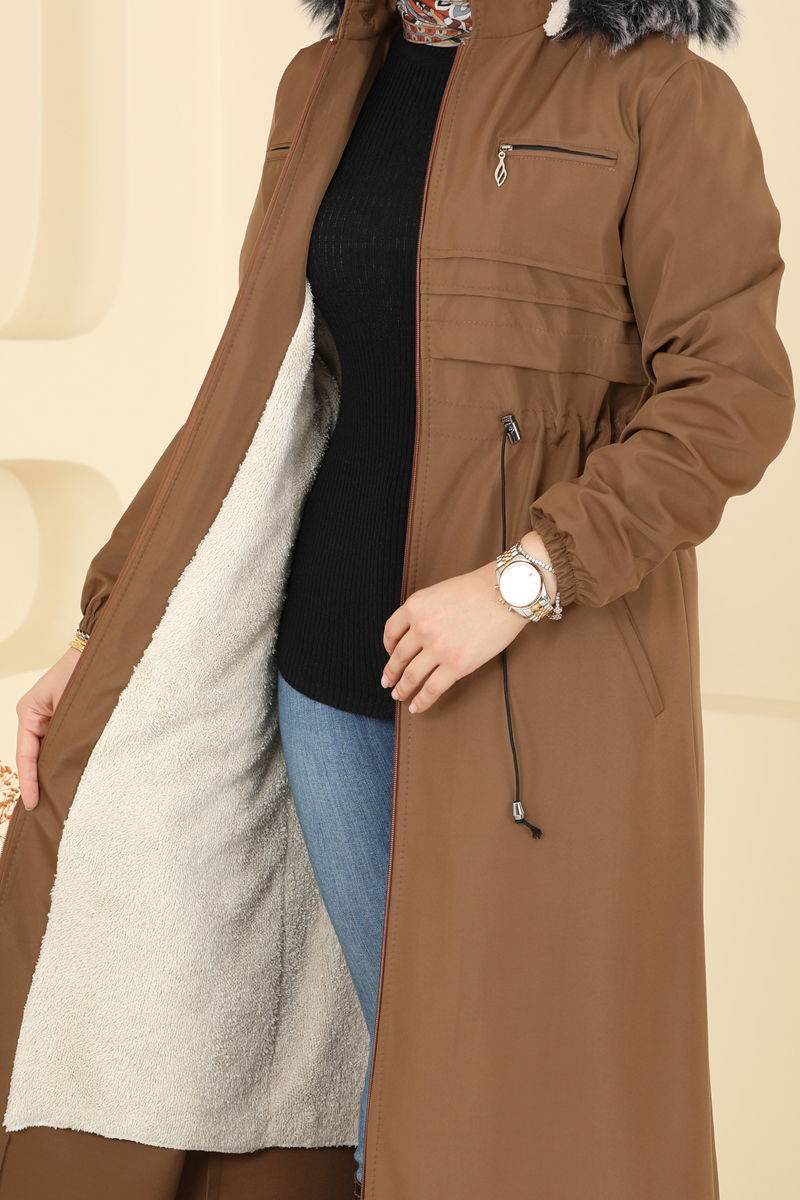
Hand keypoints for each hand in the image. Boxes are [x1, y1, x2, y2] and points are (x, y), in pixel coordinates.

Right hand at [15, 647, 81, 810]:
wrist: (98, 654)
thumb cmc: (79, 672)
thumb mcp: (65, 705)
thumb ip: (62, 732)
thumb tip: (63, 762)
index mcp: (28, 714)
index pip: (25, 756)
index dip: (29, 782)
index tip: (32, 803)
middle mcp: (35, 720)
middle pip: (33, 759)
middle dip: (38, 783)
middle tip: (43, 811)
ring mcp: (48, 722)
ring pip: (46, 755)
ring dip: (51, 774)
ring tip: (55, 802)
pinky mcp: (63, 722)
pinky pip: (58, 747)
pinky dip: (61, 762)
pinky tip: (68, 779)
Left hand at [381, 531, 555, 713]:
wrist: (506, 593)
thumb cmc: (479, 590)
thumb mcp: (440, 592)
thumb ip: (426, 611)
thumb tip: (420, 633)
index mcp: (415, 606)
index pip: (391, 631)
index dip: (387, 647)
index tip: (389, 655)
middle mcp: (421, 627)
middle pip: (398, 656)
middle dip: (391, 672)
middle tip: (387, 682)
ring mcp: (437, 648)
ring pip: (411, 676)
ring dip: (402, 689)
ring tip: (399, 696)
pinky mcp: (456, 665)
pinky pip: (431, 689)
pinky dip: (421, 701)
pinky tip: (416, 707)